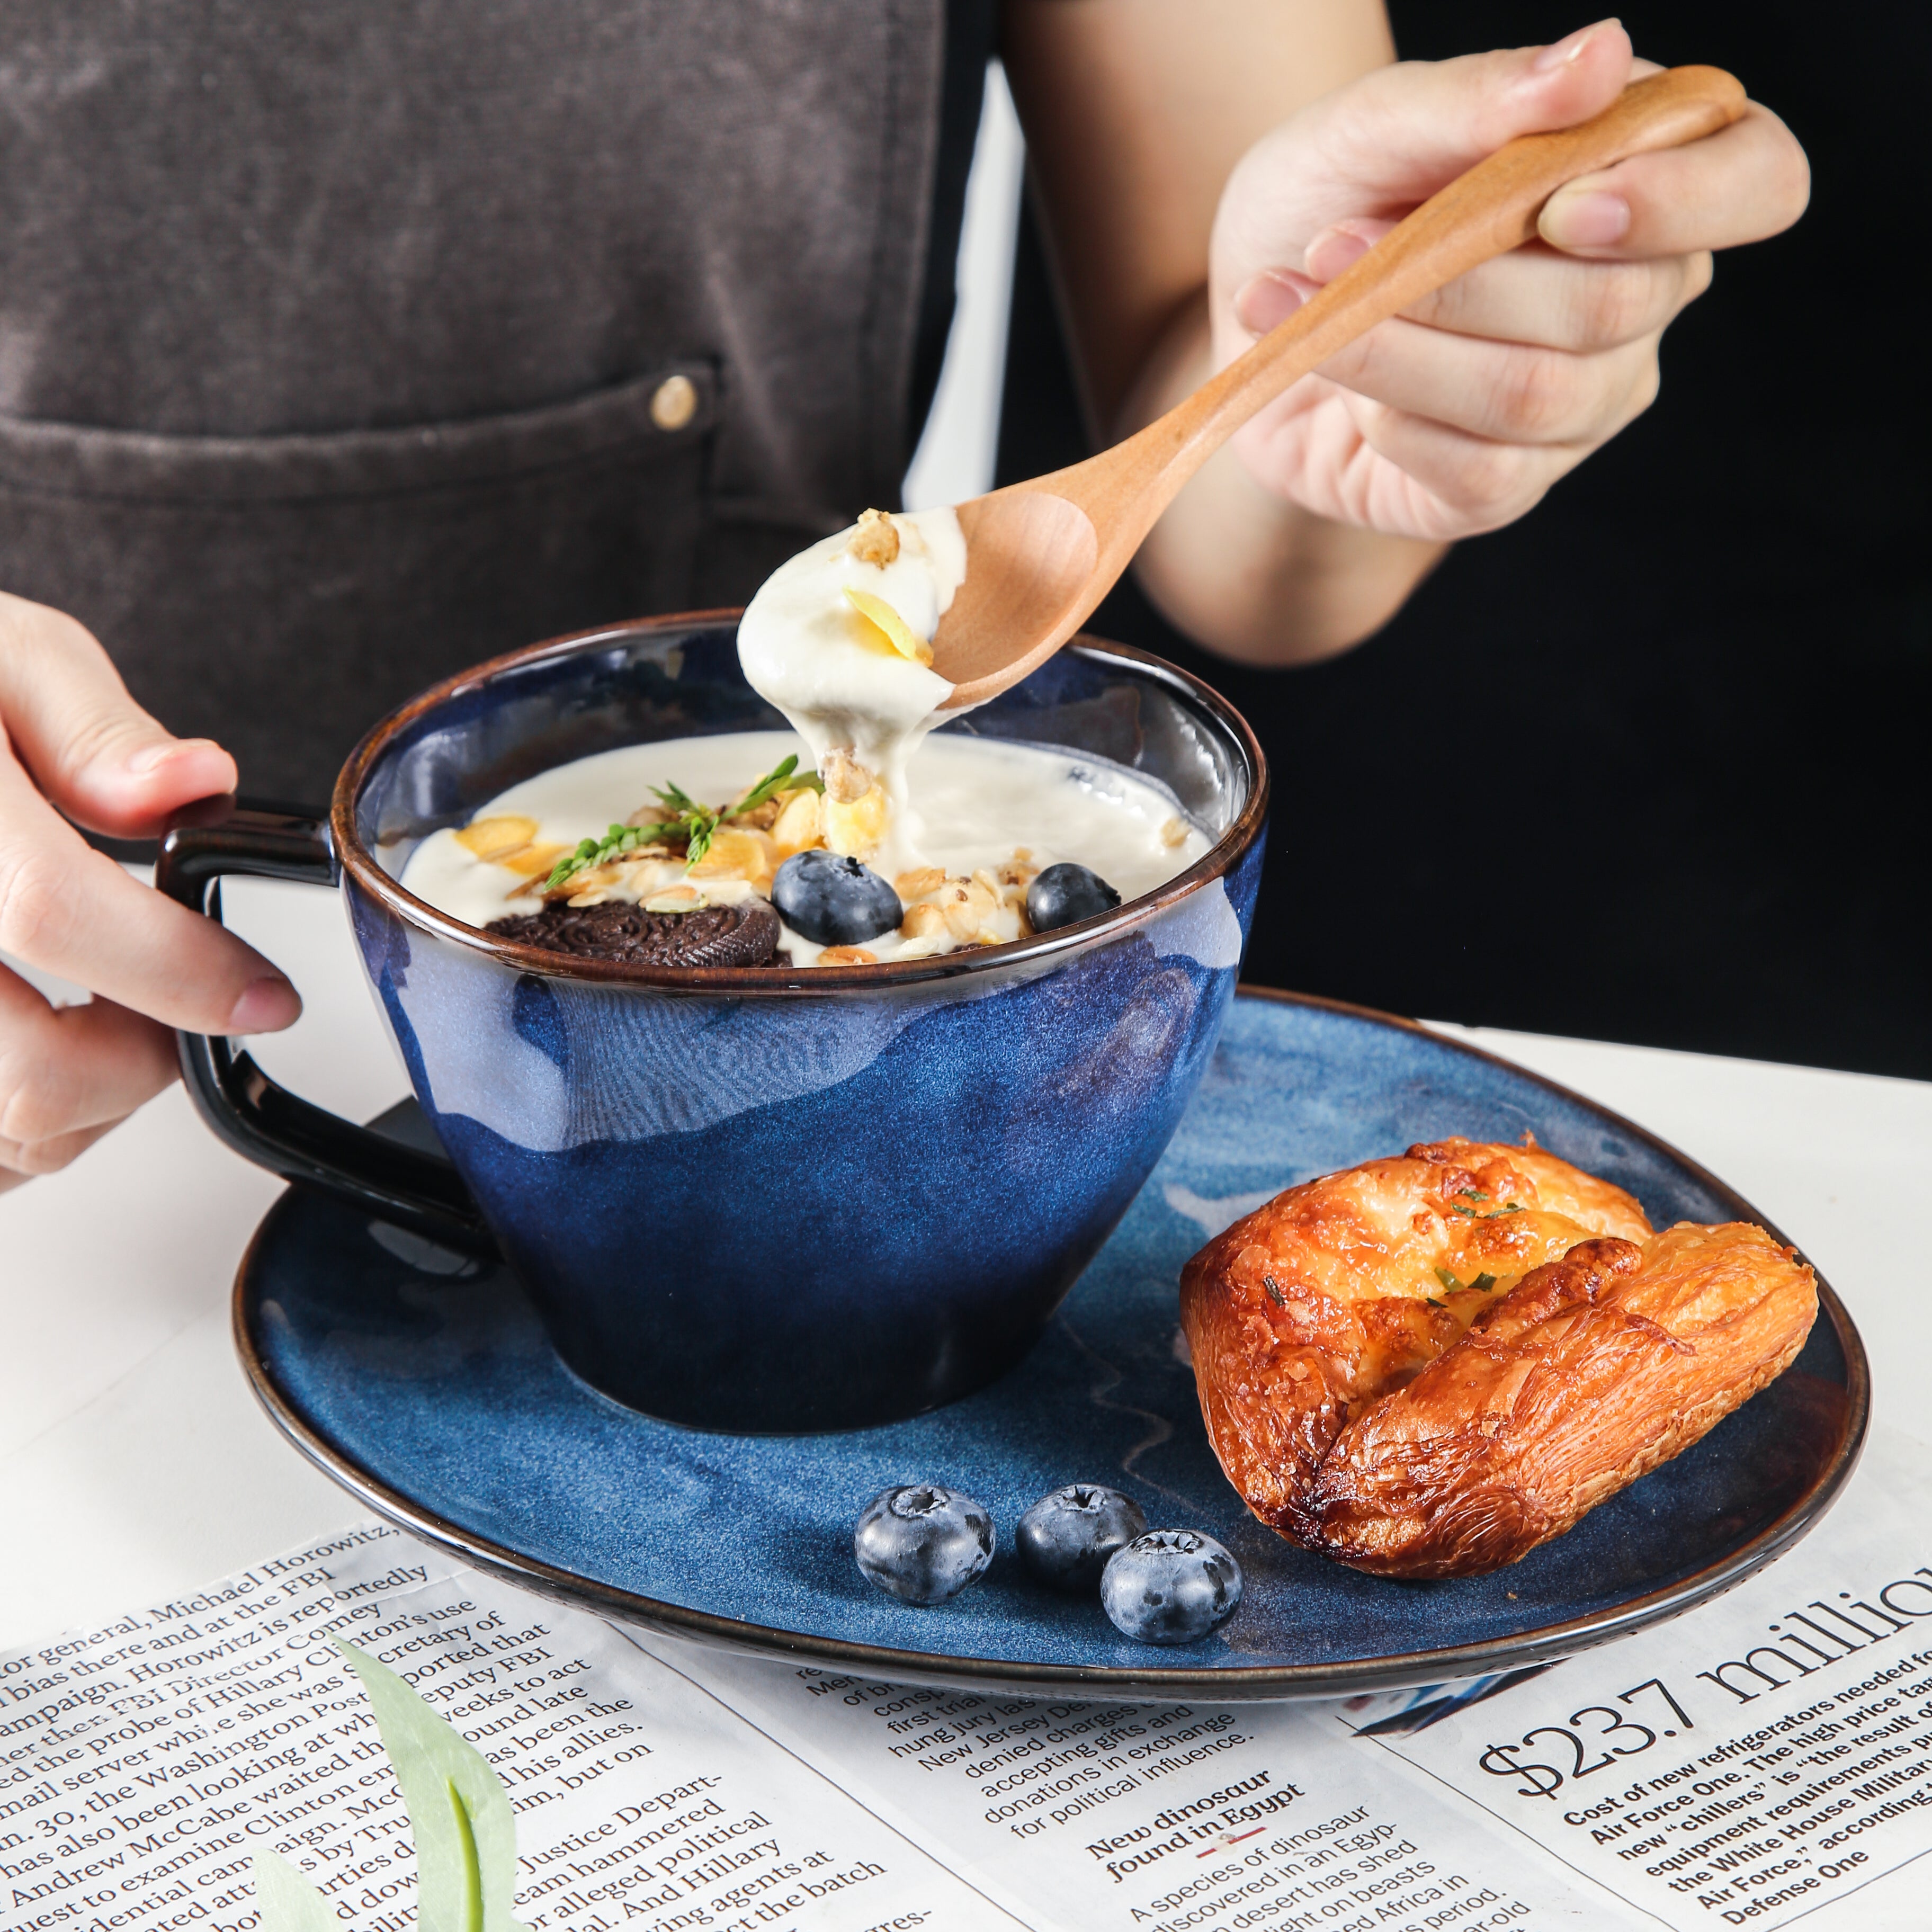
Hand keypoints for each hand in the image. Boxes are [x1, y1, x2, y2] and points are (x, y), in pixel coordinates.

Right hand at [0, 592, 299, 1186]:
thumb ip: (95, 731)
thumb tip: (192, 785)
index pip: (46, 909)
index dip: (179, 970)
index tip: (263, 996)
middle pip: (25, 1076)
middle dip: (138, 1065)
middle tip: (179, 1011)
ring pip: (1, 1143)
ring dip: (77, 1114)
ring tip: (101, 1028)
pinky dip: (17, 1139)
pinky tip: (34, 1061)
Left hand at [1209, 20, 1808, 539]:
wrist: (1244, 311)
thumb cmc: (1327, 201)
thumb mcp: (1371, 127)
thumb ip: (1482, 96)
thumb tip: (1604, 56)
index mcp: (1647, 177)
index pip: (1759, 181)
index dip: (1686, 200)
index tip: (1563, 202)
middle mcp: (1642, 299)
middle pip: (1614, 302)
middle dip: (1459, 277)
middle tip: (1333, 243)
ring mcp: (1583, 406)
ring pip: (1533, 394)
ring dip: (1397, 348)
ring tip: (1301, 300)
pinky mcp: (1504, 488)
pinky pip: (1479, 472)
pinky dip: (1386, 416)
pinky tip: (1329, 377)